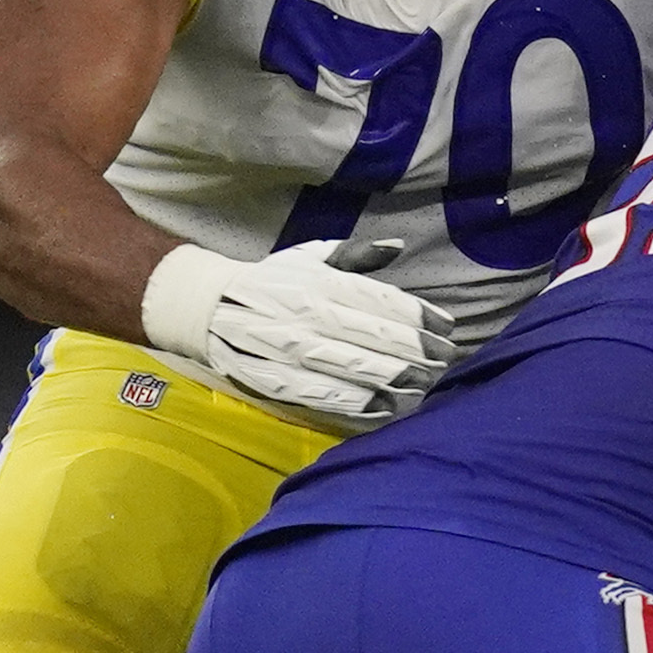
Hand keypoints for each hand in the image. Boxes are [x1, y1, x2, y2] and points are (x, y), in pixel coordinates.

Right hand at [142, 237, 456, 422]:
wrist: (204, 307)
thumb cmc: (270, 281)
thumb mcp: (309, 257)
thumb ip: (356, 255)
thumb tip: (398, 245)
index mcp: (319, 282)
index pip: (380, 300)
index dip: (418, 316)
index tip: (447, 328)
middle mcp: (306, 314)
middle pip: (372, 336)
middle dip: (416, 350)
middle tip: (447, 360)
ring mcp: (288, 348)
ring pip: (351, 367)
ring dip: (393, 378)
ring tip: (425, 386)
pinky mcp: (272, 378)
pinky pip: (320, 394)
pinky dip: (355, 403)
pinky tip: (384, 408)